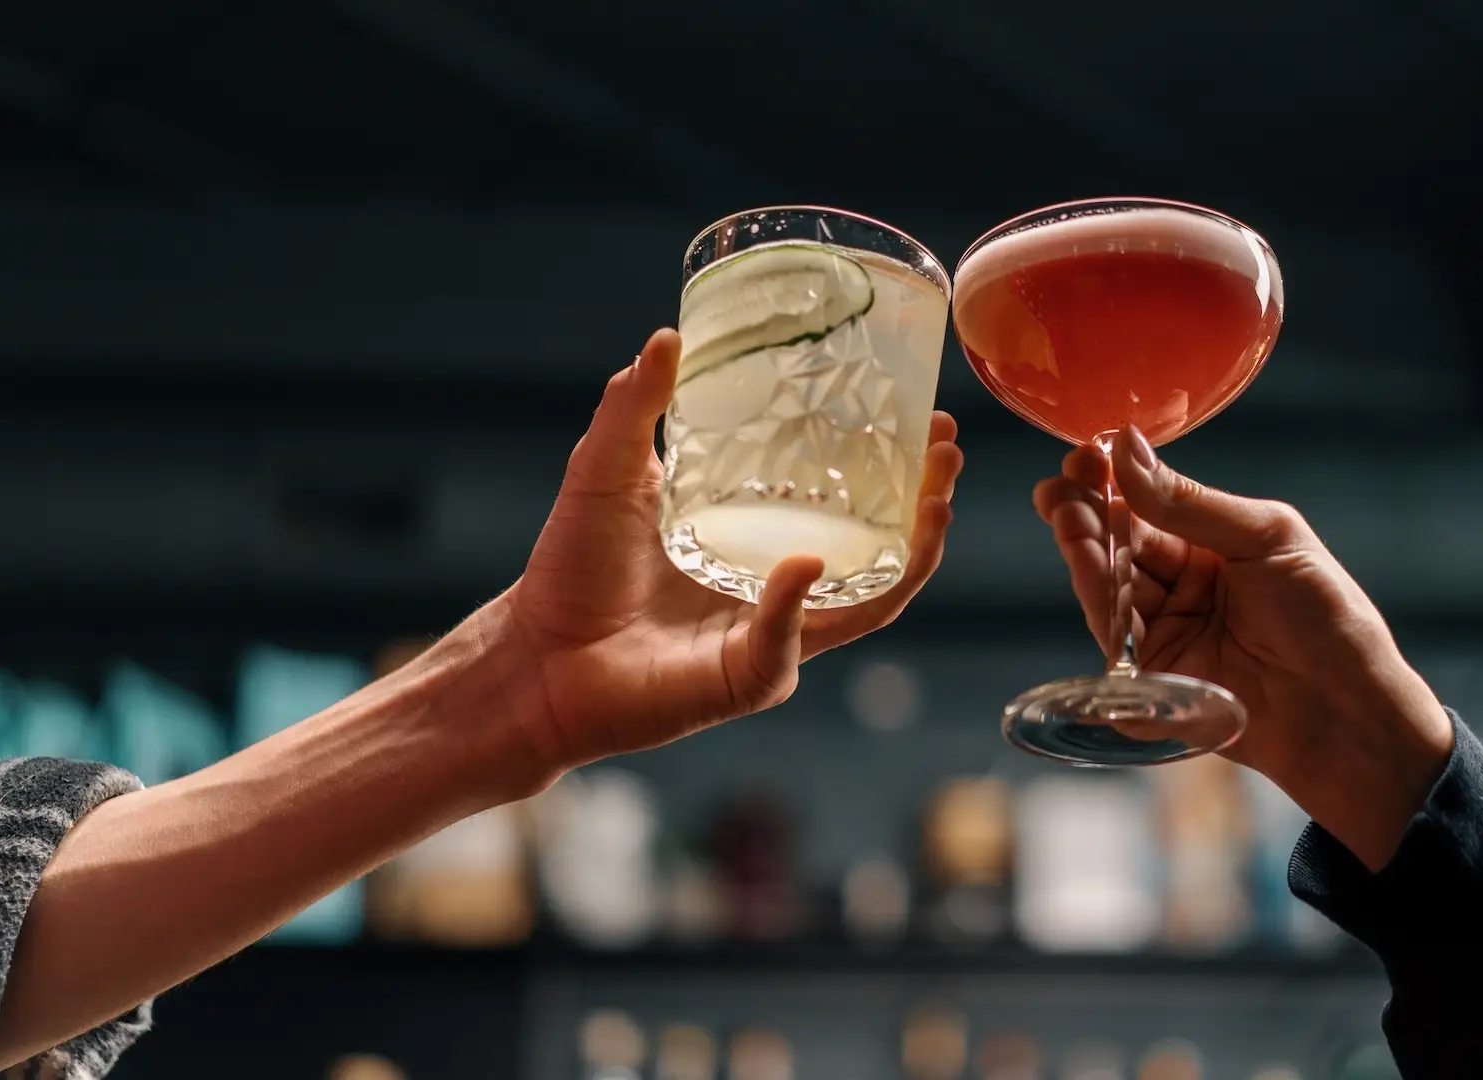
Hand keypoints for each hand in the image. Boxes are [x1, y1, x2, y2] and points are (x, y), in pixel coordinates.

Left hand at [497, 328, 962, 771]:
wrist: (535, 655)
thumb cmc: (570, 570)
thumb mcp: (605, 469)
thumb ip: (635, 406)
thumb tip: (667, 336)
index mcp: (759, 538)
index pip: (848, 502)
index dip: (895, 465)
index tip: (925, 417)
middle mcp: (780, 589)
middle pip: (883, 551)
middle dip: (929, 503)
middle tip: (947, 451)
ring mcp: (774, 637)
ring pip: (870, 603)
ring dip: (910, 555)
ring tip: (934, 501)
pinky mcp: (749, 679)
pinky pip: (789, 644)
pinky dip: (794, 607)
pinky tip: (801, 566)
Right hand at [1035, 428, 1448, 868]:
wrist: (1347, 711)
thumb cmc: (1327, 618)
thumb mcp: (1265, 539)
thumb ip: (1189, 503)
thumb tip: (1126, 450)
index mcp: (1215, 546)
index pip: (1149, 506)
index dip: (1114, 480)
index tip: (1086, 455)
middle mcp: (1184, 587)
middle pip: (1119, 544)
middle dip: (1086, 513)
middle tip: (1060, 488)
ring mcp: (1166, 634)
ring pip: (1108, 587)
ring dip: (1085, 550)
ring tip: (1067, 516)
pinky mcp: (1153, 681)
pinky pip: (1114, 639)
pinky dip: (1097, 599)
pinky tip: (1086, 563)